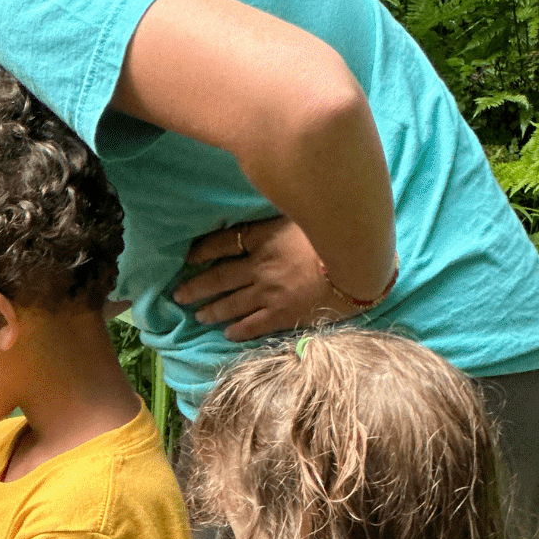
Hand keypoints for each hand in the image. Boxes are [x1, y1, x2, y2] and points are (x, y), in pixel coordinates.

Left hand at [172, 216, 357, 339]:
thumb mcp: (303, 212)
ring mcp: (269, 293)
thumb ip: (281, 214)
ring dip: (212, 310)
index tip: (189, 257)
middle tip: (178, 295)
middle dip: (196, 287)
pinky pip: (254, 325)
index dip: (203, 250)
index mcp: (264, 238)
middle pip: (219, 277)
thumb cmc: (337, 231)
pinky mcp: (283, 314)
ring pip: (232, 304)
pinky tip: (227, 334)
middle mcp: (260, 267)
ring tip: (199, 315)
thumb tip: (268, 204)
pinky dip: (238, 330)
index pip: (224, 242)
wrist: (360, 263)